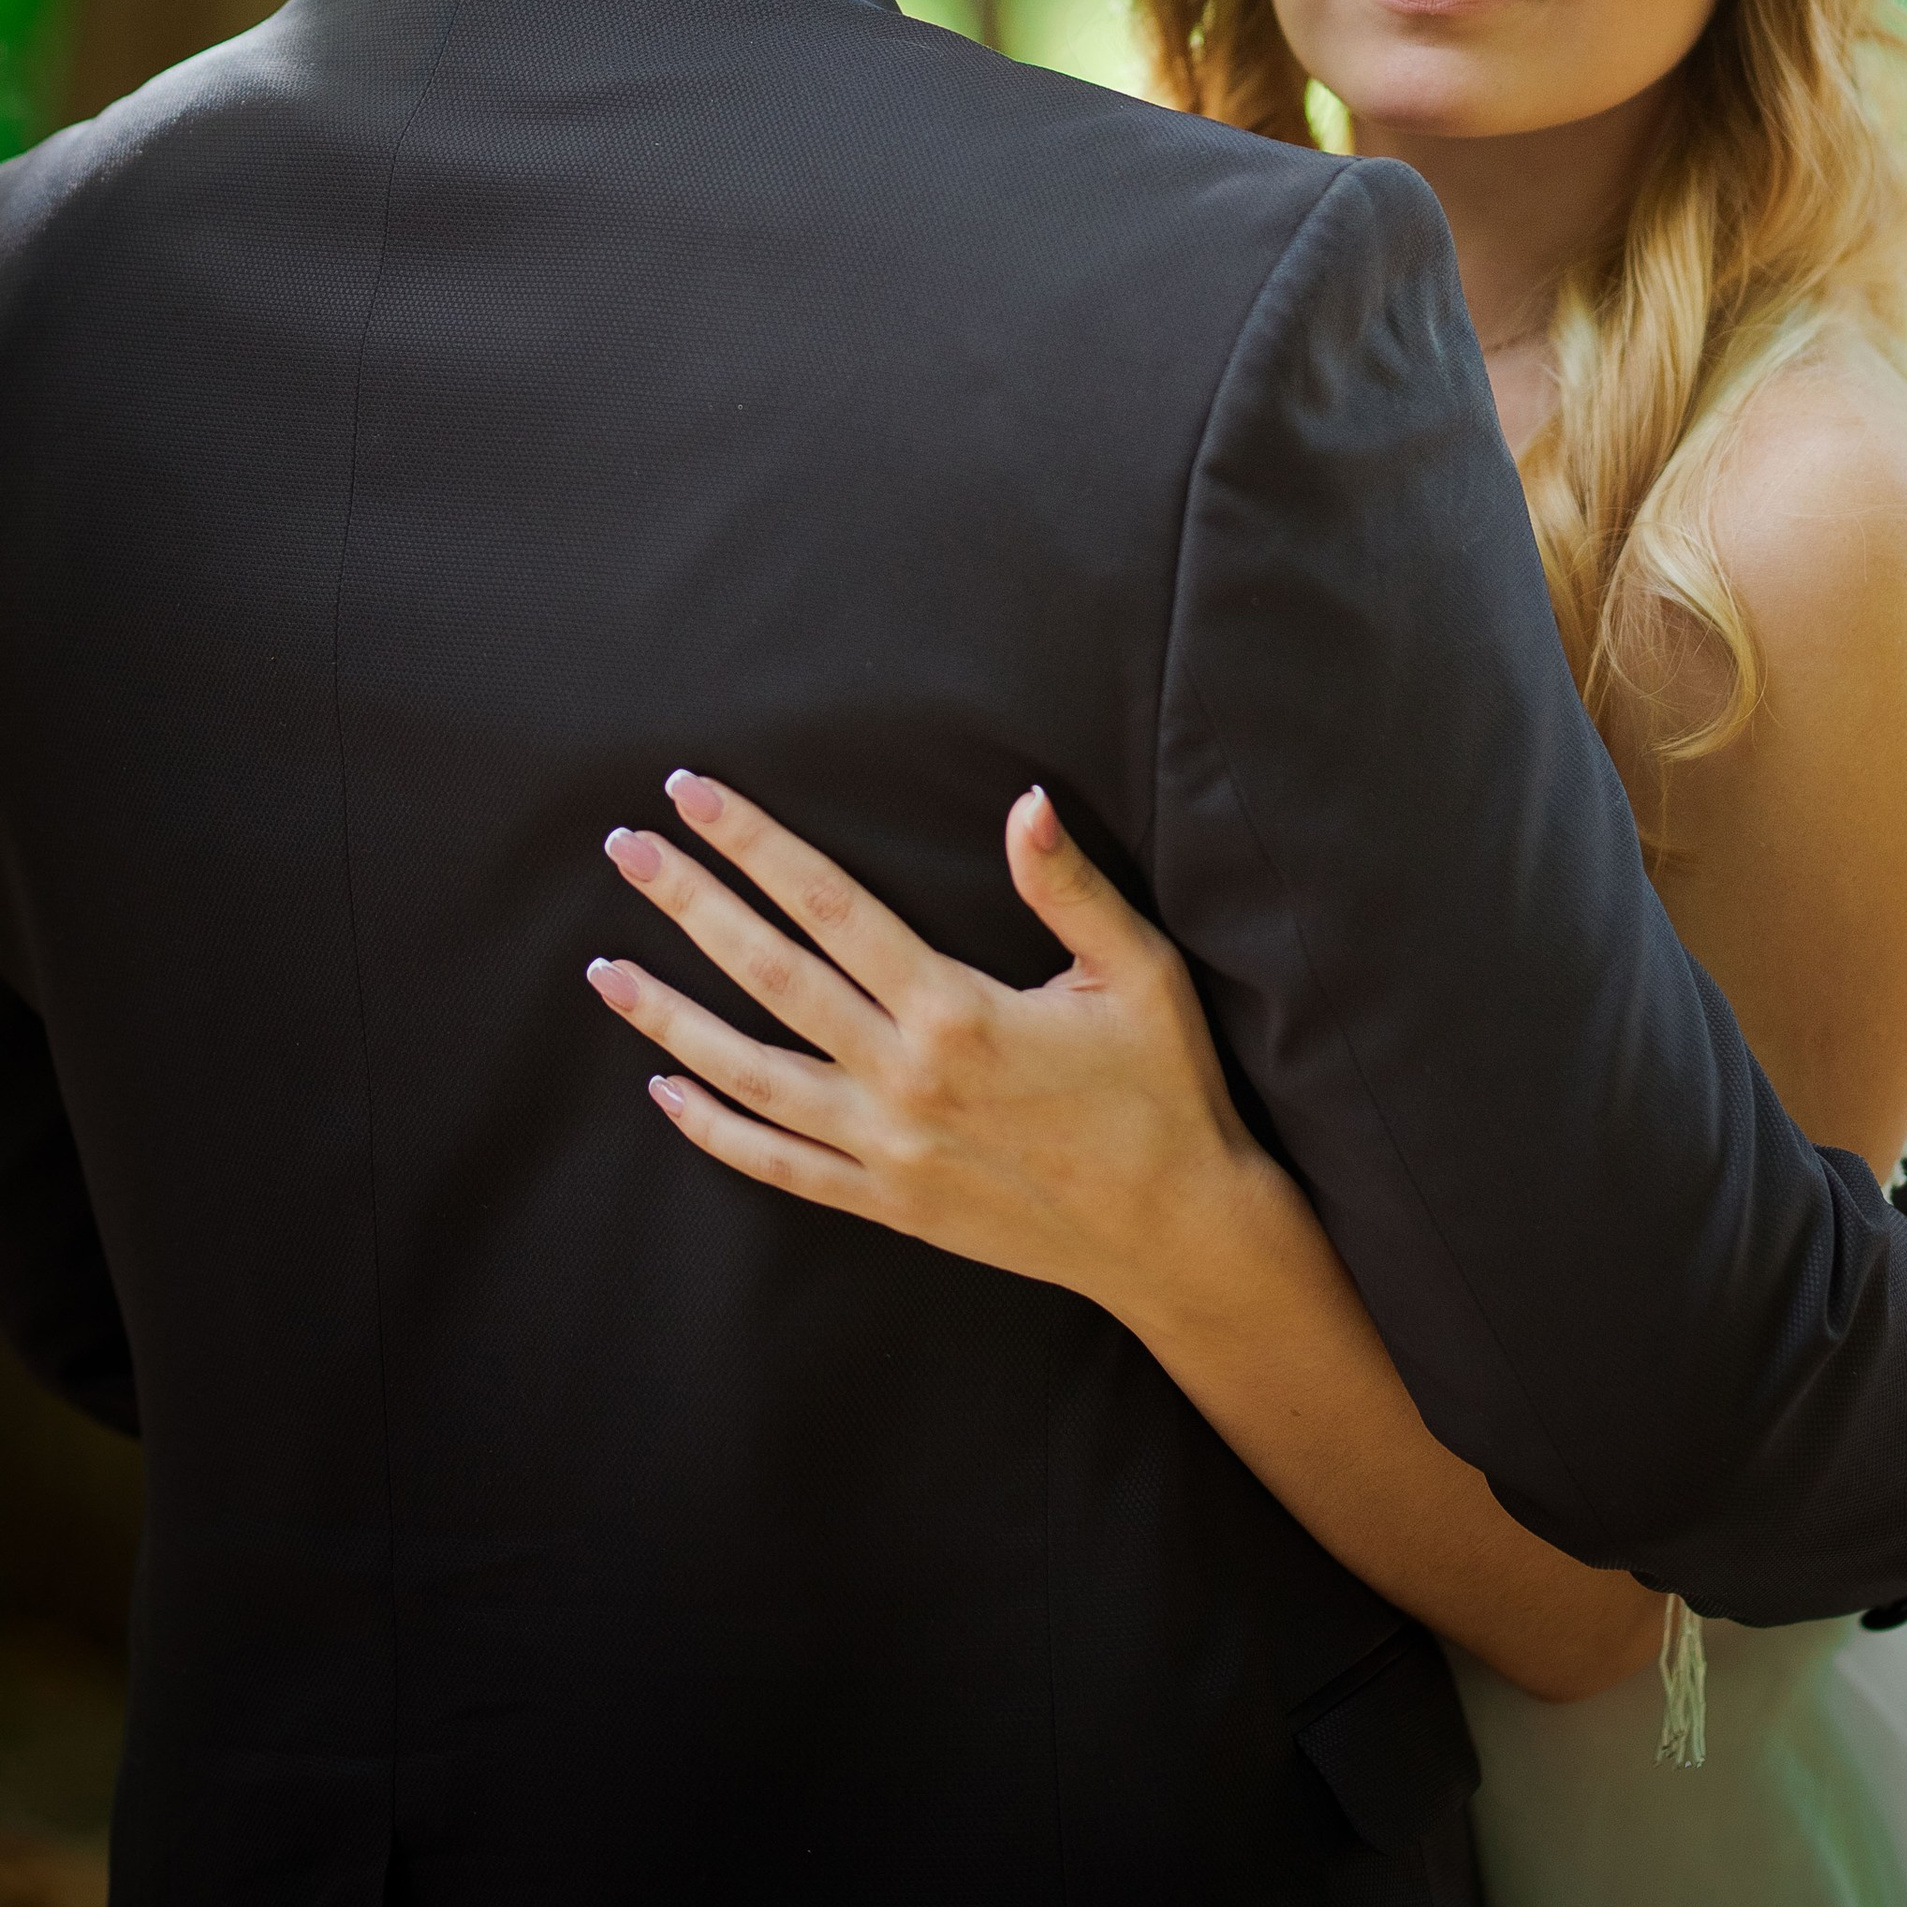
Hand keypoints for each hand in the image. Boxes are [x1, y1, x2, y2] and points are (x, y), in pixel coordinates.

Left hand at [585, 775, 1271, 1330]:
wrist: (1178, 1234)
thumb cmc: (1165, 1089)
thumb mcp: (1137, 971)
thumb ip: (1069, 887)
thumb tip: (1024, 801)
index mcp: (956, 1010)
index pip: (828, 903)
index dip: (757, 842)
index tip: (696, 795)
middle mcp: (904, 1078)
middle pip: (769, 975)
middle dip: (690, 905)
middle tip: (628, 849)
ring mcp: (887, 1149)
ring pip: (750, 1075)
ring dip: (671, 1019)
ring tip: (606, 970)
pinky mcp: (889, 1203)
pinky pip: (779, 1164)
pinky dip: (715, 1129)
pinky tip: (666, 1091)